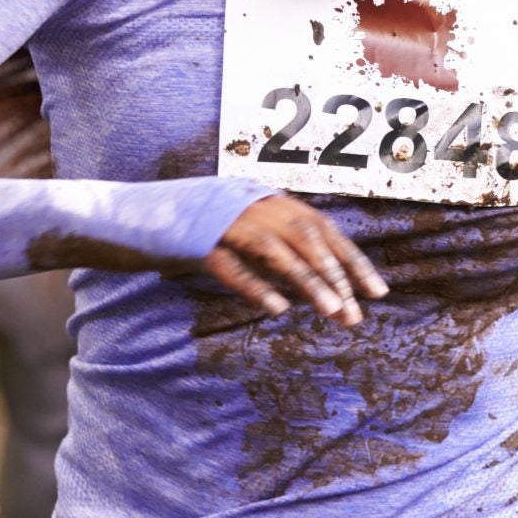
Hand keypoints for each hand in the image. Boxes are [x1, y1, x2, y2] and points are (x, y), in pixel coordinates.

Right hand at [206, 196, 388, 325]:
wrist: (139, 215)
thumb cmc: (204, 232)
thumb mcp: (249, 236)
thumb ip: (284, 256)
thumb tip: (329, 291)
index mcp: (271, 202)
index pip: (323, 230)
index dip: (353, 261)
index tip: (378, 293)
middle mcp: (253, 206)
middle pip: (306, 237)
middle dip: (336, 274)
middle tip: (355, 314)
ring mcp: (224, 222)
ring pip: (274, 249)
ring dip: (307, 280)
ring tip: (332, 310)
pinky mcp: (196, 243)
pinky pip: (231, 265)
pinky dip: (256, 287)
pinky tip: (277, 310)